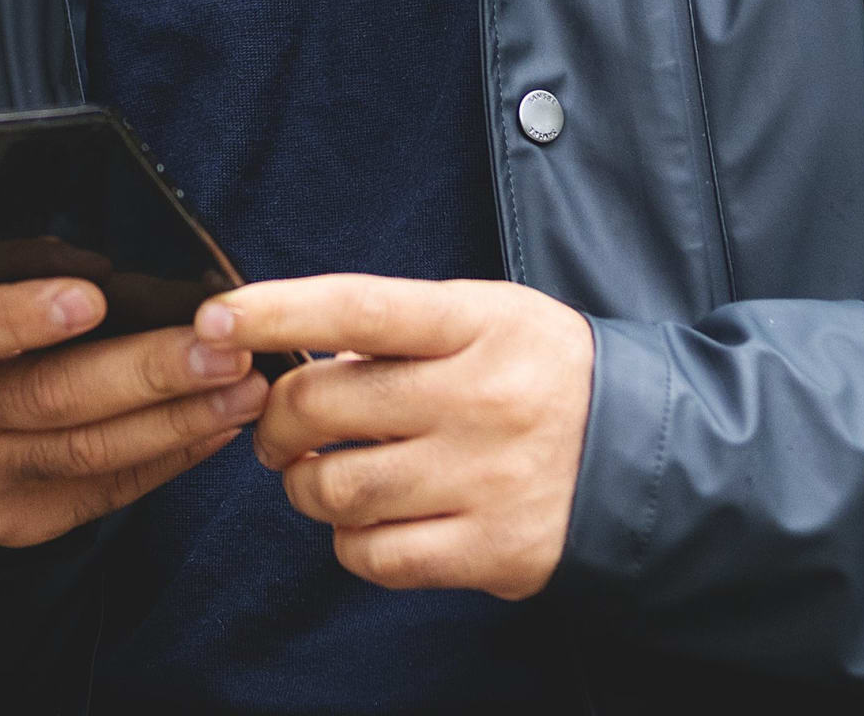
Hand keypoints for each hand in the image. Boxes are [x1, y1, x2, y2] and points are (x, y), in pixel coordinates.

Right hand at [0, 253, 269, 548]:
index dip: (26, 315)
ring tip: (246, 390)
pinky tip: (218, 426)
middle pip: (53, 398)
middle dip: (148, 373)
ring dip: (179, 420)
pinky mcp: (24, 520)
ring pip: (91, 453)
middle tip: (224, 350)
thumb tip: (117, 263)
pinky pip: (108, 489)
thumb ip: (21, 267)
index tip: (94, 297)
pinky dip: (170, 456)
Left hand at [208, 275, 595, 598]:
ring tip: (321, 473)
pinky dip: (351, 542)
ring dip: (305, 484)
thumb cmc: (538, 371)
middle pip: (322, 405)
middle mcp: (479, 398)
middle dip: (273, 418)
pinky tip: (368, 521)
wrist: (648, 453)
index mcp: (473, 324)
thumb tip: (290, 348)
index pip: (353, 308)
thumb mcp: (482, 315)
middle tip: (276, 426)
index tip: (214, 318)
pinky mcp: (496, 550)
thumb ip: (393, 327)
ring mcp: (488, 478)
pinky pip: (377, 556)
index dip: (273, 312)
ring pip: (337, 487)